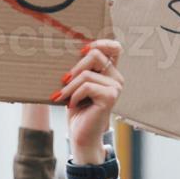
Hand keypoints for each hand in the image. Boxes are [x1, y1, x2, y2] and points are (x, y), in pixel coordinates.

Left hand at [55, 39, 123, 161]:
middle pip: (95, 54)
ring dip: (69, 87)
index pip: (114, 47)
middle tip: (63, 81)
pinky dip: (74, 95)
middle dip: (75, 67)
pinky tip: (72, 104)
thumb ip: (79, 69)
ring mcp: (115, 87)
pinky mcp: (110, 97)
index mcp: (109, 72)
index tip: (81, 50)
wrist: (81, 136)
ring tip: (63, 97)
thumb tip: (66, 50)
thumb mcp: (76, 85)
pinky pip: (86, 86)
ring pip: (86, 74)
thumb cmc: (77, 110)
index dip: (100, 42)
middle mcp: (116, 78)